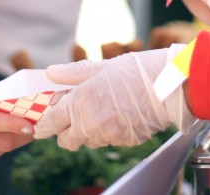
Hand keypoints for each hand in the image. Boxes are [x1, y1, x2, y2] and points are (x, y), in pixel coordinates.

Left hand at [33, 49, 195, 149]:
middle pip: (65, 141)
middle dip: (65, 131)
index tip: (43, 123)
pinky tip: (118, 115)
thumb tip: (51, 72)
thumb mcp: (100, 67)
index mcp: (79, 103)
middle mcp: (89, 124)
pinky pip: (108, 141)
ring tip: (100, 110)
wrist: (167, 86)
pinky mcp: (123, 142)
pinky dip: (108, 132)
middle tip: (71, 116)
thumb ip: (72, 74)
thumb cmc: (135, 72)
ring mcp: (107, 136)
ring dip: (87, 131)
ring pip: (87, 141)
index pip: (50, 124)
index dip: (44, 125)